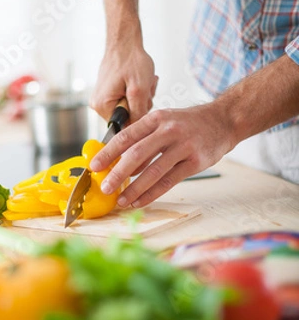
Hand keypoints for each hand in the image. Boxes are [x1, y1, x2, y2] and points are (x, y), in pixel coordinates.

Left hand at [89, 102, 235, 207]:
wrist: (224, 120)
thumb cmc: (189, 123)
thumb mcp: (164, 120)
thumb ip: (143, 137)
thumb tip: (117, 160)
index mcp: (156, 118)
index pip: (126, 136)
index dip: (108, 153)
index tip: (95, 166)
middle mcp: (169, 130)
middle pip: (137, 155)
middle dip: (118, 173)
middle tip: (105, 187)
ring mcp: (184, 146)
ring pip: (153, 171)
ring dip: (134, 188)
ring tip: (121, 200)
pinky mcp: (196, 162)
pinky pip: (169, 182)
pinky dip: (152, 194)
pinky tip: (140, 201)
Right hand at [91, 40, 157, 122]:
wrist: (125, 42)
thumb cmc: (131, 60)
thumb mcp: (139, 89)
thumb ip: (138, 112)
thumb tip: (137, 128)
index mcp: (103, 106)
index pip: (124, 127)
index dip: (137, 115)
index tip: (141, 99)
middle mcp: (98, 105)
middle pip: (126, 118)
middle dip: (140, 105)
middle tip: (143, 88)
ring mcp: (102, 99)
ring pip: (129, 109)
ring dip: (140, 98)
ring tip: (141, 81)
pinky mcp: (108, 93)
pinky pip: (126, 101)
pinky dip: (136, 93)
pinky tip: (137, 81)